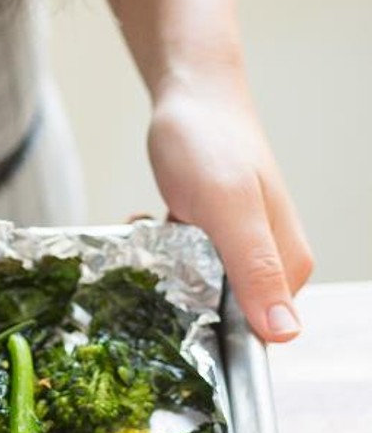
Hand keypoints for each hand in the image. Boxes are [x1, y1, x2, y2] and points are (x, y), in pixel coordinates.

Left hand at [147, 74, 312, 342]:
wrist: (191, 96)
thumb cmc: (210, 146)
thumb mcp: (229, 211)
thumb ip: (255, 269)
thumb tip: (284, 333)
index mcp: (287, 265)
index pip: (256, 332)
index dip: (211, 336)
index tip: (175, 313)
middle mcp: (269, 261)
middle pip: (221, 315)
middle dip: (179, 303)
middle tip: (156, 267)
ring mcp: (239, 249)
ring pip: (194, 292)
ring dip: (162, 276)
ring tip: (147, 241)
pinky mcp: (211, 237)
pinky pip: (180, 266)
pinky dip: (157, 254)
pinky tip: (144, 226)